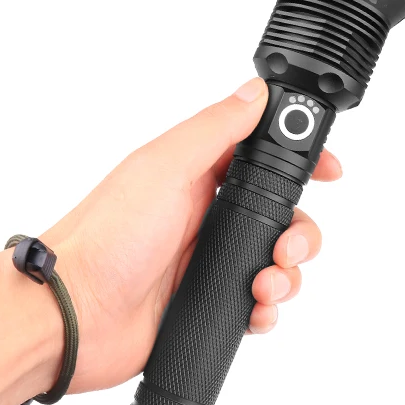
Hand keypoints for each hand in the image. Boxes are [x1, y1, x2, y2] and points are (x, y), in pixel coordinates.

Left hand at [42, 78, 340, 393]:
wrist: (76, 313)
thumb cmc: (108, 236)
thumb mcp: (166, 166)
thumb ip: (216, 129)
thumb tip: (256, 91)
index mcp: (201, 176)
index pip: (266, 159)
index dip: (302, 163)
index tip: (329, 170)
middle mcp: (210, 216)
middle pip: (284, 217)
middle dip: (300, 234)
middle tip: (288, 246)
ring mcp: (212, 261)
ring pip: (278, 262)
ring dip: (287, 275)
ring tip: (265, 284)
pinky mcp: (211, 302)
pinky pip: (260, 304)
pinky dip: (268, 308)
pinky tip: (256, 309)